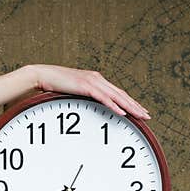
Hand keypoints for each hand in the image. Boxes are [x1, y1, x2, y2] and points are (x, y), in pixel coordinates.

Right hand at [30, 64, 149, 118]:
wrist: (42, 75)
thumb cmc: (54, 85)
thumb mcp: (73, 91)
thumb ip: (83, 96)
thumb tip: (88, 105)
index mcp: (95, 80)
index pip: (117, 92)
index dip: (130, 102)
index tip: (139, 110)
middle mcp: (97, 79)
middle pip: (121, 94)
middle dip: (136, 105)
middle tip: (147, 116)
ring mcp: (92, 81)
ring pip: (116, 96)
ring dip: (130, 107)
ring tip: (140, 115)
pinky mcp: (86, 86)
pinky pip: (104, 98)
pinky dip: (114, 105)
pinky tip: (123, 112)